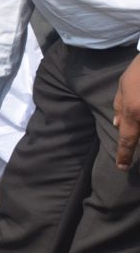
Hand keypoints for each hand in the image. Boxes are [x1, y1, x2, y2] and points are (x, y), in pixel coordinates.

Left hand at [113, 54, 139, 169]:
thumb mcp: (124, 85)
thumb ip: (119, 106)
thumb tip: (116, 125)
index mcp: (134, 112)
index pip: (127, 139)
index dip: (124, 155)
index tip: (121, 167)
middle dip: (137, 136)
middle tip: (132, 126)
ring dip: (139, 128)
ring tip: (134, 105)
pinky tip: (138, 106)